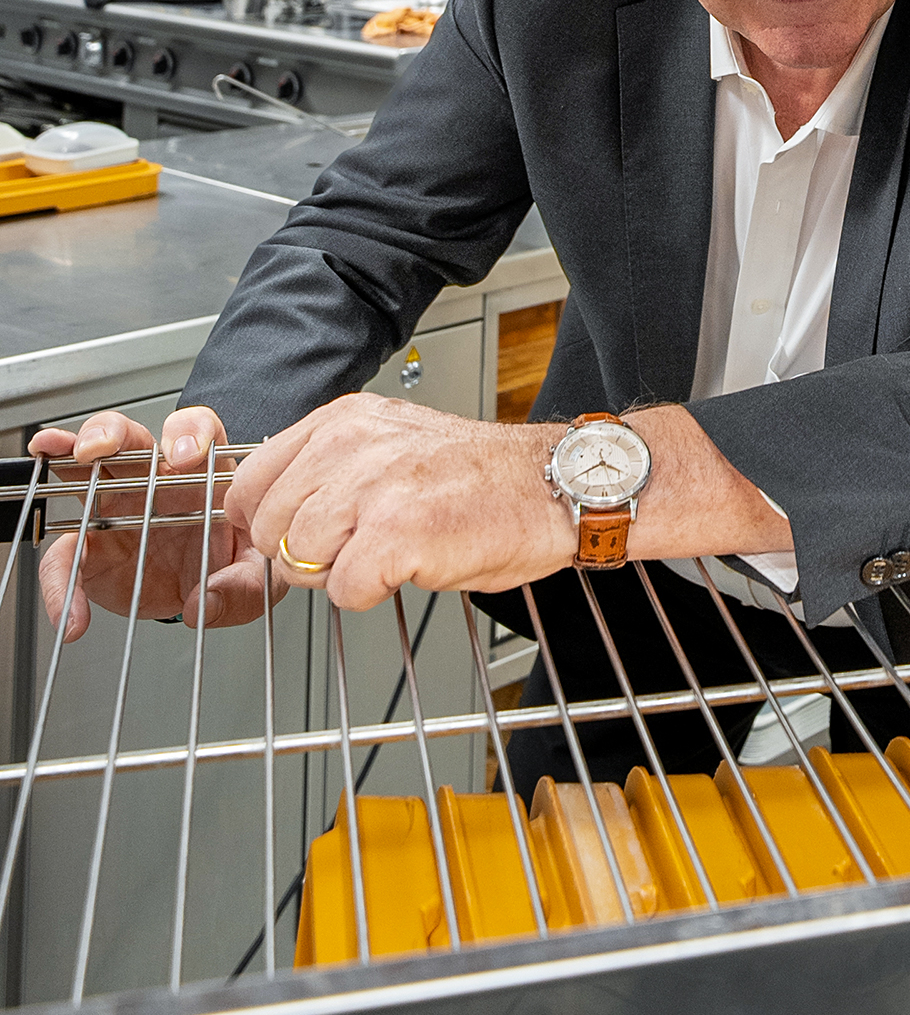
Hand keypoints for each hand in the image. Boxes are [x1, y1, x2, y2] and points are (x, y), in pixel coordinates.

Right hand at [31, 405, 279, 642]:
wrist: (205, 595)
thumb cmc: (234, 565)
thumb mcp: (258, 575)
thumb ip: (243, 586)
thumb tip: (206, 601)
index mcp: (204, 474)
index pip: (198, 430)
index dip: (190, 432)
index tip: (185, 456)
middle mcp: (156, 481)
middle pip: (130, 437)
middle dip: (109, 431)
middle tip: (98, 447)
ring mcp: (118, 506)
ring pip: (85, 469)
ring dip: (65, 457)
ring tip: (51, 452)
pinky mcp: (92, 547)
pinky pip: (64, 557)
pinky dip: (59, 582)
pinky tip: (65, 606)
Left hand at [224, 395, 792, 609]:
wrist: (557, 486)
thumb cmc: (481, 478)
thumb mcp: (392, 445)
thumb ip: (330, 468)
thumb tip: (271, 514)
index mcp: (344, 420)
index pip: (247, 483)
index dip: (266, 526)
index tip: (292, 542)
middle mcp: (351, 444)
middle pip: (268, 528)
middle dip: (302, 555)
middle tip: (357, 551)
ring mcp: (372, 486)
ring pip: (298, 561)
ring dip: (339, 574)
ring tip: (391, 555)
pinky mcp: (397, 533)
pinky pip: (344, 590)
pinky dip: (373, 594)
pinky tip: (412, 568)